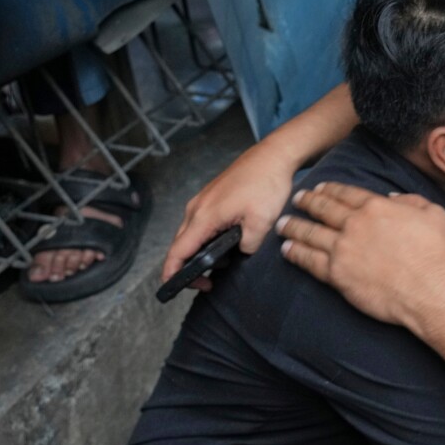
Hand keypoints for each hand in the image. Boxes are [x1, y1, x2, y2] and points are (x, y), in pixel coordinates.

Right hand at [163, 145, 300, 289]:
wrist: (272, 156)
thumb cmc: (266, 184)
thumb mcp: (262, 222)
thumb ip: (247, 246)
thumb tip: (240, 254)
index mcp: (204, 217)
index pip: (178, 251)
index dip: (172, 273)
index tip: (173, 288)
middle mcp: (196, 209)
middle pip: (181, 244)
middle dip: (187, 267)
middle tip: (207, 284)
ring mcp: (202, 201)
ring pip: (191, 234)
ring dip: (199, 252)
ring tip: (220, 265)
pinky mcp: (211, 197)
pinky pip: (200, 224)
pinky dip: (206, 238)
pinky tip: (224, 244)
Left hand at [278, 183, 444, 330]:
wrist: (428, 291)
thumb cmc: (436, 254)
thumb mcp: (435, 214)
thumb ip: (412, 201)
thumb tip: (392, 198)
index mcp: (376, 207)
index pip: (346, 194)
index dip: (330, 189)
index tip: (320, 187)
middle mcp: (354, 224)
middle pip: (323, 209)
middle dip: (307, 202)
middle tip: (297, 199)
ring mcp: (342, 249)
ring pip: (310, 233)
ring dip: (294, 226)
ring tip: (283, 224)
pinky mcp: (337, 274)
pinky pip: (309, 261)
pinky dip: (296, 254)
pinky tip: (287, 249)